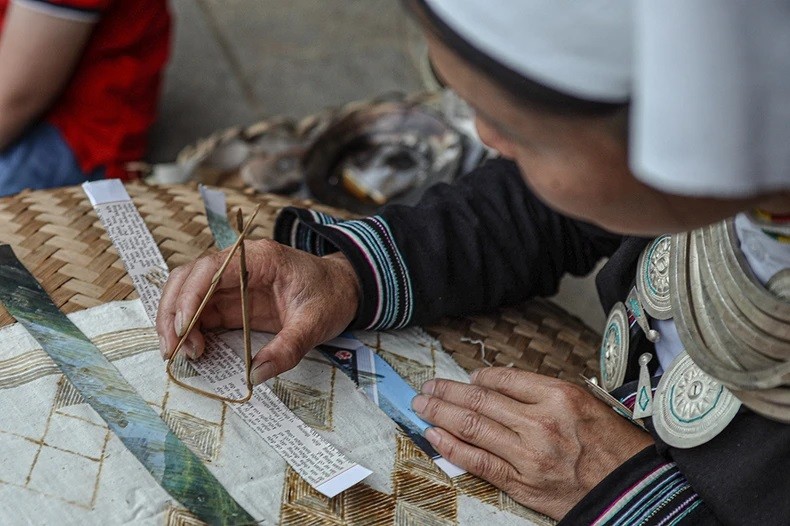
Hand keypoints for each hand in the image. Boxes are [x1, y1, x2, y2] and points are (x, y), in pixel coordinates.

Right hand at [156, 240, 359, 383]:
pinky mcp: (232, 302)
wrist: (345, 289)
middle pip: (188, 279)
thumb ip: (287, 349)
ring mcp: (232, 284)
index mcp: (259, 258)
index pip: (210, 269)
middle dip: (174, 313)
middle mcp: (238, 265)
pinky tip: (190, 350)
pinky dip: (189, 330)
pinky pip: (201, 312)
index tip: (185, 328)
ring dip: (176, 322)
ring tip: (178, 353)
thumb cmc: (331, 296)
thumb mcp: (315, 323)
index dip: (190, 297)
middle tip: (173, 350)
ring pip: (187, 295)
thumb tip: (255, 375)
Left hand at [411, 368, 652, 519]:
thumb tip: (499, 384)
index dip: (478, 377)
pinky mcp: (522, 483)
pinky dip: (452, 446)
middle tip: (428, 386)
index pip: (504, 379)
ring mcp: (529, 455)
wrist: (632, 491)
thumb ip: (543, 392)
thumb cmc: (613, 446)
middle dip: (447, 391)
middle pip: (480, 400)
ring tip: (422, 405)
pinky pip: (478, 461)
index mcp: (560, 397)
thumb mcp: (587, 403)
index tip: (467, 379)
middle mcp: (541, 423)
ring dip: (441, 413)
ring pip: (472, 427)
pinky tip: (434, 435)